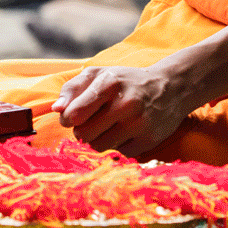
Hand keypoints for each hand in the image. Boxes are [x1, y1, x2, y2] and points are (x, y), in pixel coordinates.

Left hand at [54, 61, 201, 157]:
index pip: (74, 114)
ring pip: (98, 146)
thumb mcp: (100, 74)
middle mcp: (125, 104)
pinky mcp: (149, 140)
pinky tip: (126, 132)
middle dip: (82, 130)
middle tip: (93, 122)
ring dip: (98, 140)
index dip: (68, 119)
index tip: (73, 116)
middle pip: (83, 134)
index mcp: (109, 83)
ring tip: (109, 126)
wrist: (171, 88)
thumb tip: (57, 110)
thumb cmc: (126, 82)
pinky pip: (118, 154)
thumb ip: (73, 89)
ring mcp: (139, 123)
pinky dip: (118, 146)